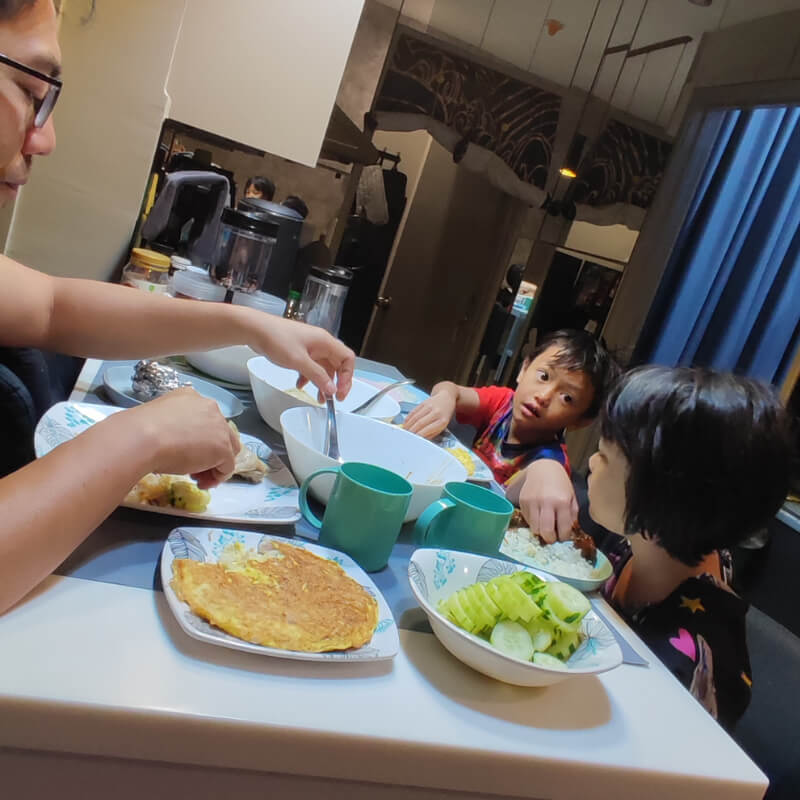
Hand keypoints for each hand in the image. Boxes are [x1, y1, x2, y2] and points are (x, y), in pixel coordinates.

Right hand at [123, 388, 239, 488]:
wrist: (141, 439)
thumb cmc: (139, 431)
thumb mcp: (158, 422)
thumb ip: (174, 428)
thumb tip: (173, 442)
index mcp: (191, 397)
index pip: (205, 420)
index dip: (199, 440)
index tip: (186, 453)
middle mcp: (209, 407)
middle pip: (220, 433)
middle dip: (210, 453)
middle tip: (194, 469)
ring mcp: (219, 427)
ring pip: (227, 449)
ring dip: (214, 465)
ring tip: (197, 479)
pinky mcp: (223, 448)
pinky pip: (227, 467)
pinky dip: (217, 477)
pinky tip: (201, 483)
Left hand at [248, 314, 354, 400]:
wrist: (255, 330)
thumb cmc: (276, 338)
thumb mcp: (299, 361)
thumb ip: (317, 376)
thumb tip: (332, 389)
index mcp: (325, 341)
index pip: (347, 359)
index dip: (347, 377)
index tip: (340, 392)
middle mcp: (320, 344)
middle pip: (337, 365)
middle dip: (335, 382)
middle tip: (333, 397)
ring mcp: (310, 347)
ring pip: (323, 368)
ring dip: (322, 383)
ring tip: (318, 397)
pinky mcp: (300, 351)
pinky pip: (311, 367)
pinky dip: (309, 378)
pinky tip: (300, 385)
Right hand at [403, 391, 455, 438]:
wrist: (446, 398)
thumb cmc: (444, 415)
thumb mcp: (442, 426)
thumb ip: (432, 433)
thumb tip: (421, 439)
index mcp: (442, 421)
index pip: (427, 429)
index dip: (418, 435)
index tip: (413, 440)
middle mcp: (436, 413)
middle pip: (420, 423)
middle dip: (412, 431)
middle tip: (407, 437)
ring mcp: (429, 406)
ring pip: (415, 417)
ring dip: (408, 425)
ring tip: (405, 431)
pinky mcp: (424, 402)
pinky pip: (413, 411)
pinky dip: (408, 418)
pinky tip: (405, 423)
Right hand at [517, 459, 577, 543]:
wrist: (543, 468)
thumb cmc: (560, 483)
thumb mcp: (572, 497)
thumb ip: (572, 515)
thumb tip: (566, 531)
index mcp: (562, 502)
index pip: (563, 528)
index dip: (564, 537)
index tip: (563, 537)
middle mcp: (546, 502)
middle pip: (546, 531)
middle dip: (550, 539)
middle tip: (552, 538)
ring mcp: (532, 502)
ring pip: (534, 528)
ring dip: (540, 531)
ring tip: (545, 526)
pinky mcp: (523, 501)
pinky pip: (527, 520)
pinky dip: (533, 521)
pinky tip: (538, 515)